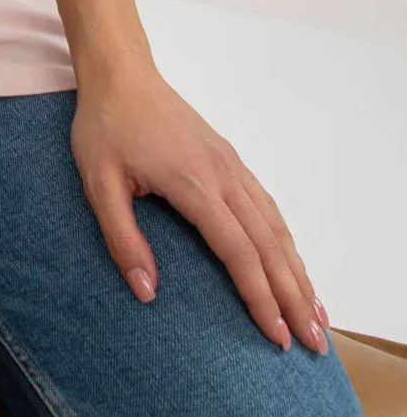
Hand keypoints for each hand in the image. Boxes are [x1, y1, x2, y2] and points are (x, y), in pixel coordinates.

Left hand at [69, 60, 329, 353]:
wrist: (121, 74)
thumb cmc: (105, 127)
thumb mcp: (98, 185)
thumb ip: (123, 239)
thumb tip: (146, 293)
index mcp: (194, 184)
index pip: (239, 252)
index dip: (260, 297)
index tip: (276, 335)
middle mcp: (224, 176)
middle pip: (269, 246)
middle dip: (294, 297)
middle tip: (314, 342)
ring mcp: (231, 165)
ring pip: (276, 226)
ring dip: (298, 272)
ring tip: (317, 313)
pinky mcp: (229, 159)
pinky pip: (267, 206)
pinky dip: (286, 241)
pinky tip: (292, 263)